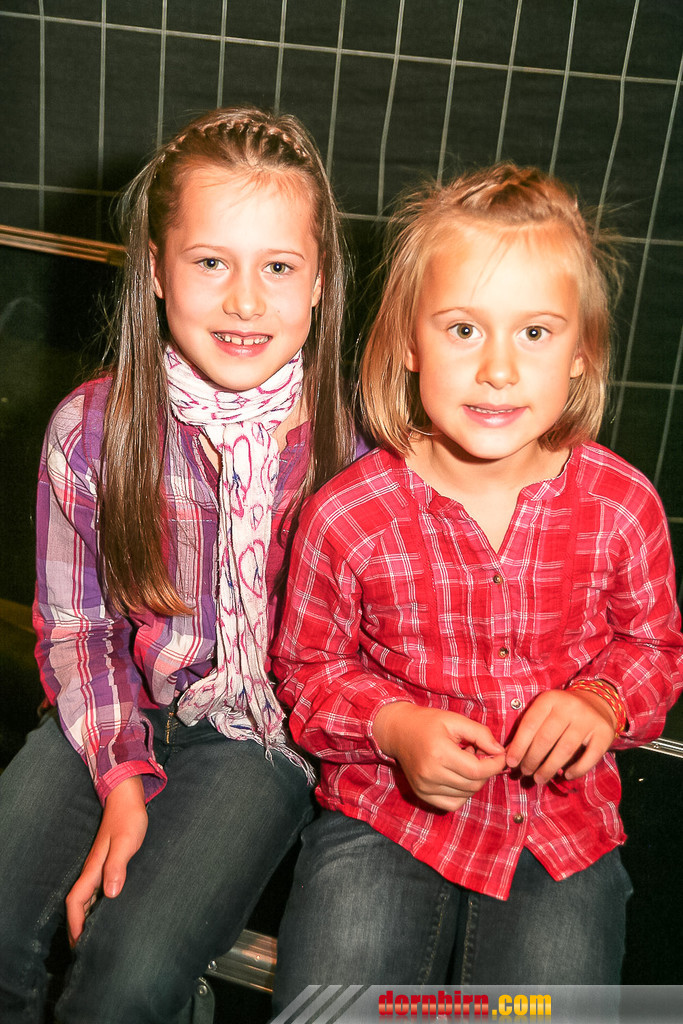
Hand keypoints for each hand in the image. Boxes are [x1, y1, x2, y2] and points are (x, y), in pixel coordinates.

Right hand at [66, 775, 147, 945]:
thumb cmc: (128, 818)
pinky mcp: (109, 861)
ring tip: (95, 935)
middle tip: (85, 948)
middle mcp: (94, 869)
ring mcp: (100, 865)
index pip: (76, 901)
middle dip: (78, 926)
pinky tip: (109, 908)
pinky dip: (99, 903)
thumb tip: (110, 895)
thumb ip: (117, 867)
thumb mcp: (126, 842)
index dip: (76, 923)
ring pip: (88, 897)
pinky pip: (98, 888)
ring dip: (88, 916)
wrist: (128, 797)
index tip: (79, 943)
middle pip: (79, 903)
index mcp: (94, 868)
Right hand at [373, 703, 506, 811]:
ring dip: (474, 780)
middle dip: (485, 771)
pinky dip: (462, 793)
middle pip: (473, 784)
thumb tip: (500, 752)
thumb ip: (480, 734)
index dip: (495, 765)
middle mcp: (430, 774)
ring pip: (465, 794)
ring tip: (465, 761)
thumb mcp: (455, 720)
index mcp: (439, 754)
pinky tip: (459, 777)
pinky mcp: (422, 794)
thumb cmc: (427, 722)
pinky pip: (452, 804)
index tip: (500, 755)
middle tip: (478, 753)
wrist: (398, 731)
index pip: (477, 770)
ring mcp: (424, 787)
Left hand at [505, 689, 616, 784]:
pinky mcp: (604, 733)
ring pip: (565, 749)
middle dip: (532, 759)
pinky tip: (565, 776)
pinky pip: (589, 757)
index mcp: (550, 699)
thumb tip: (510, 756)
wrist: (597, 703)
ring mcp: (588, 719)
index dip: (518, 746)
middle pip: (546, 738)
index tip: (510, 762)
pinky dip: (576, 770)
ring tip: (539, 779)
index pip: (530, 724)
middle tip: (525, 772)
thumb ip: (529, 730)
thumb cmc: (562, 713)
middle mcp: (570, 706)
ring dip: (549, 768)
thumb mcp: (545, 712)